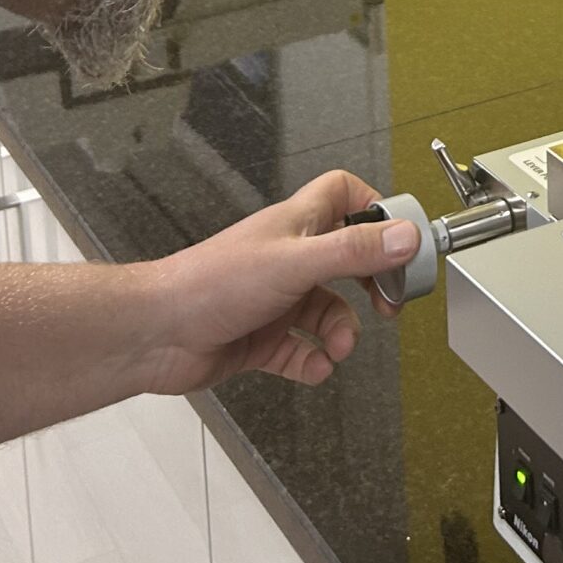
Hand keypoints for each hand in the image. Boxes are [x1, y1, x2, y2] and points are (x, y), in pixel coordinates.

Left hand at [130, 170, 418, 392]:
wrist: (157, 334)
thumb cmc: (211, 284)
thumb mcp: (297, 263)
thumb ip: (354, 251)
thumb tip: (405, 237)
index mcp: (297, 225)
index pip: (344, 195)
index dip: (374, 209)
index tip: (399, 239)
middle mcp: (288, 258)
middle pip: (347, 260)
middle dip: (371, 284)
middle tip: (388, 303)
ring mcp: (274, 299)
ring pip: (327, 312)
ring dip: (341, 333)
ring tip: (338, 348)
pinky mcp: (260, 338)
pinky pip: (301, 351)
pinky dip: (312, 362)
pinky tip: (313, 366)